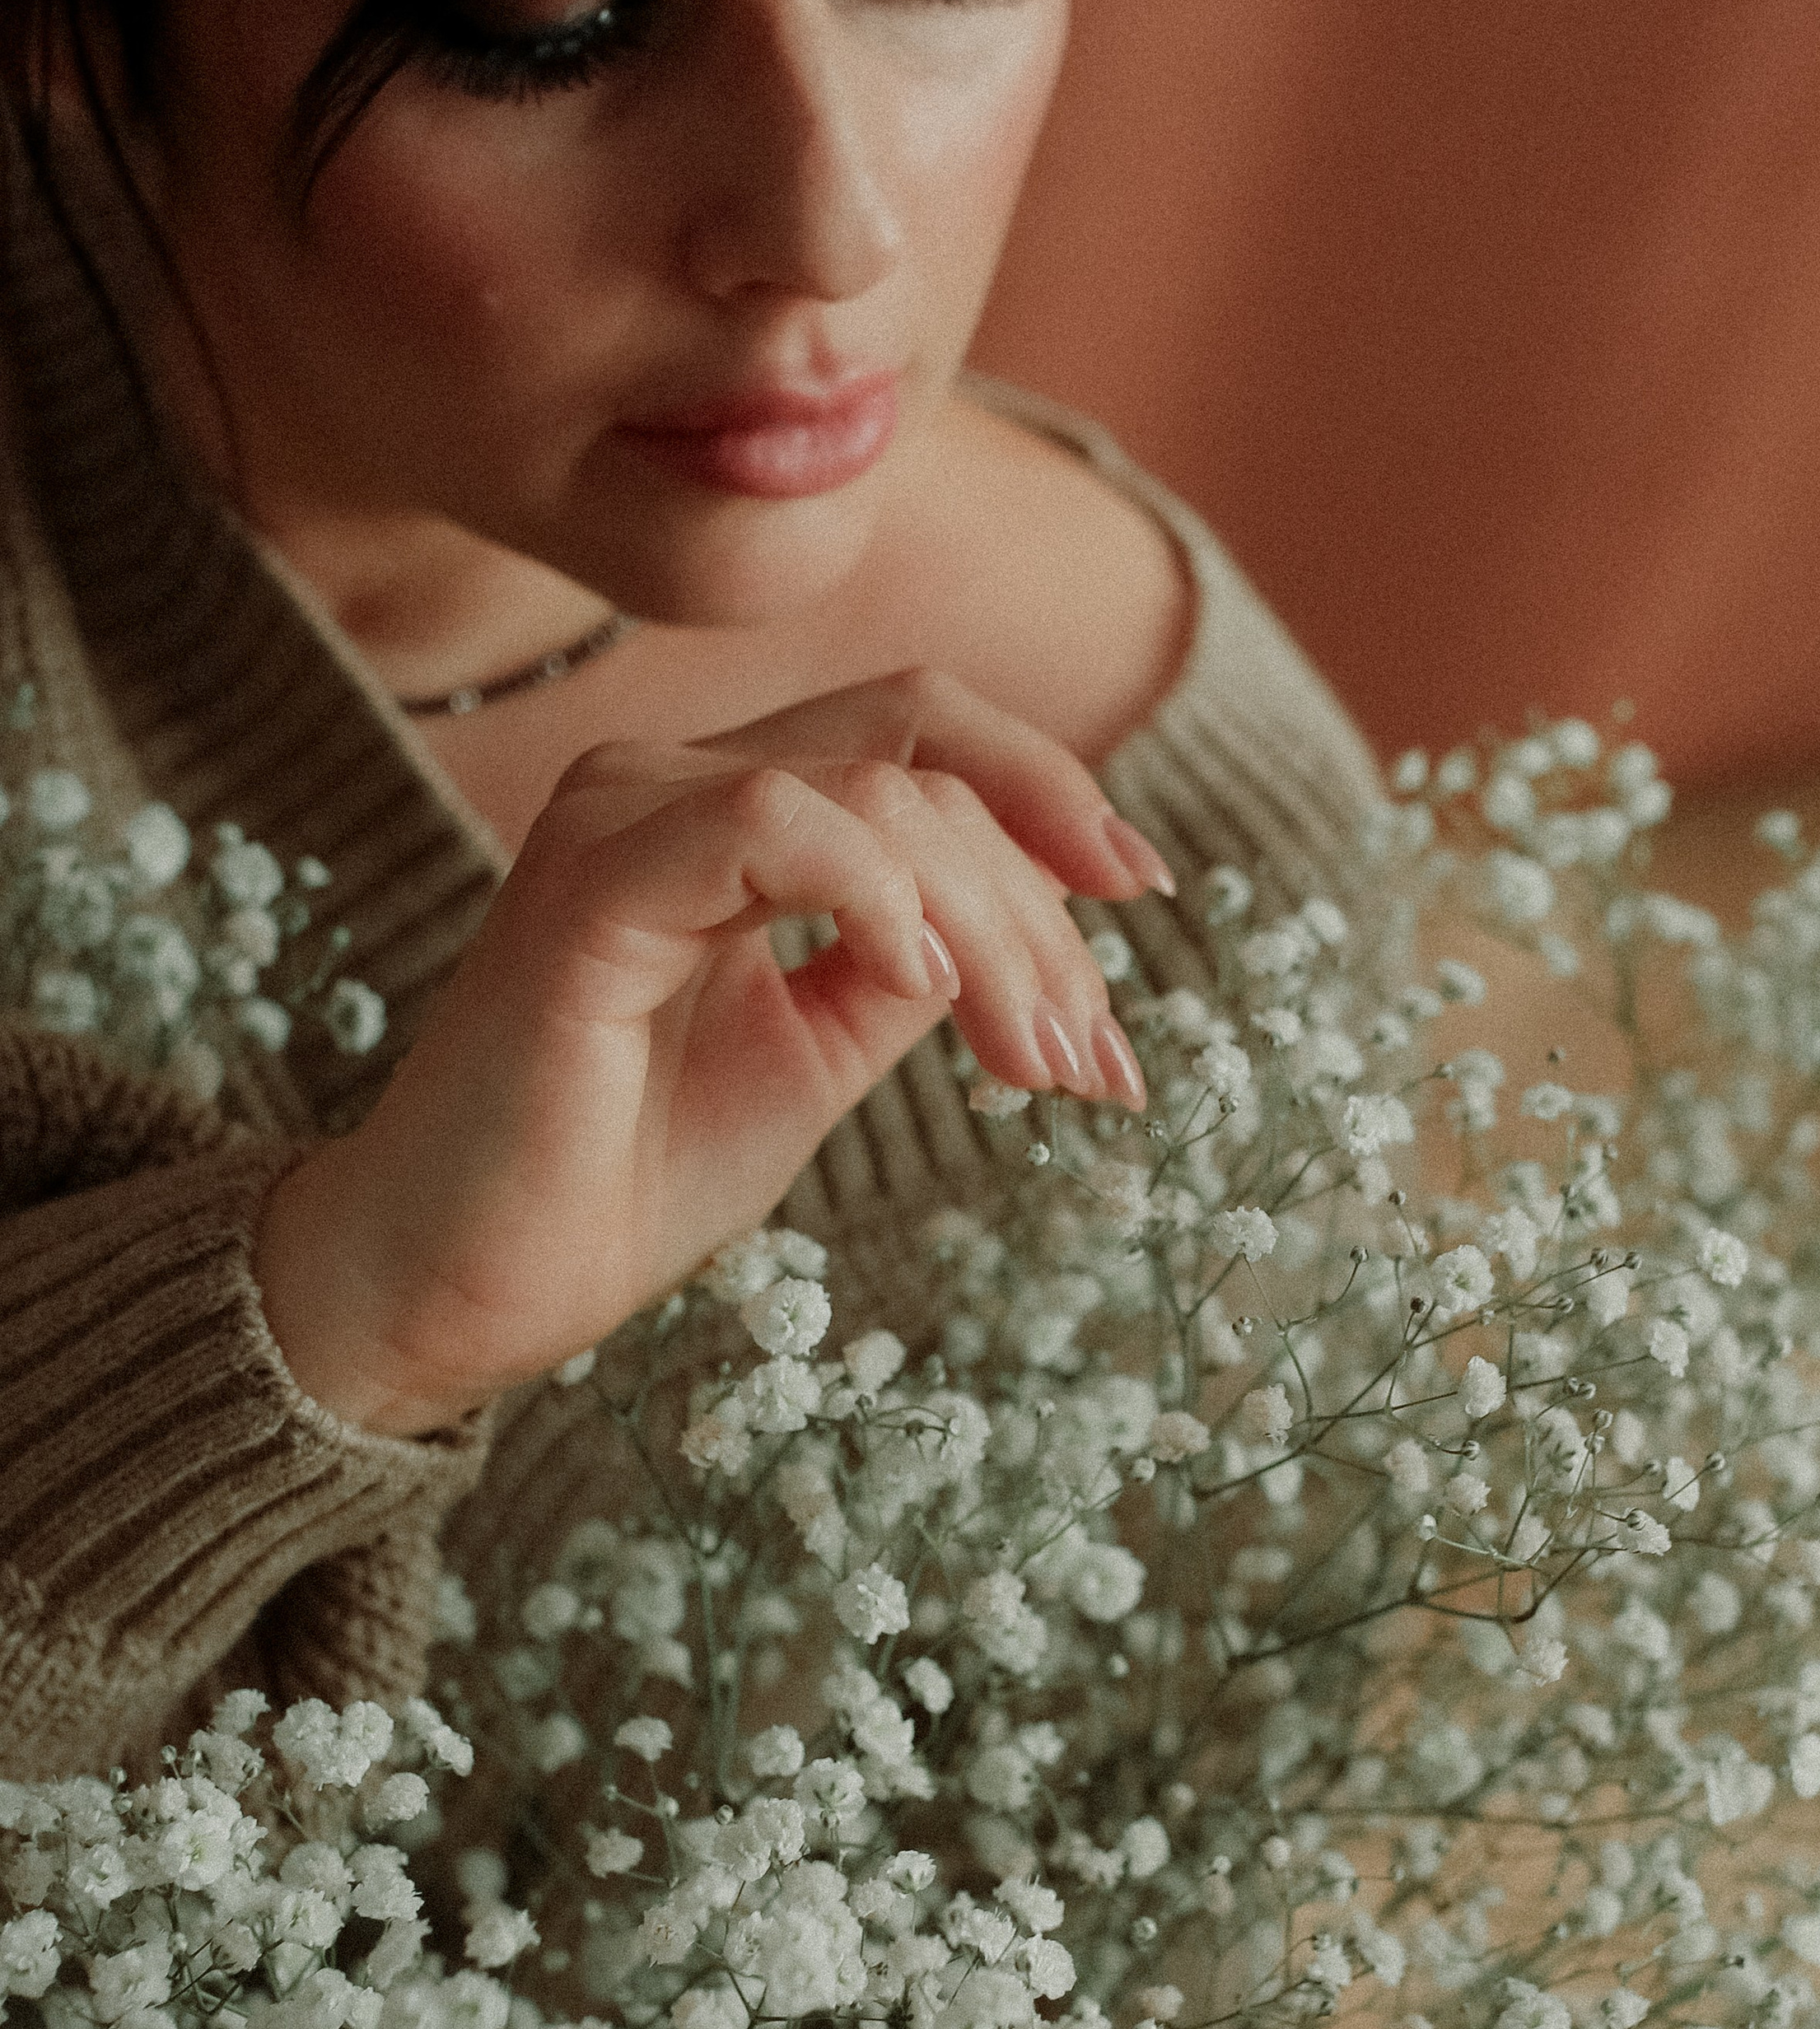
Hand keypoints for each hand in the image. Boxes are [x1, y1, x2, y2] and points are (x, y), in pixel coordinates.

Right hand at [254, 671, 1170, 1433]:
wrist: (466, 1287)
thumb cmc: (620, 1179)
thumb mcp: (815, 1058)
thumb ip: (907, 968)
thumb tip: (1038, 934)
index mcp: (725, 810)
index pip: (921, 742)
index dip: (1050, 799)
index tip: (1144, 900)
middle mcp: (669, 782)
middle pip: (923, 754)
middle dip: (1046, 905)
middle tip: (1094, 1064)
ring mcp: (623, 817)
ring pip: (875, 792)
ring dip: (993, 928)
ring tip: (1032, 1062)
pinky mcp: (587, 887)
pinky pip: (766, 829)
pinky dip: (876, 899)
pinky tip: (929, 992)